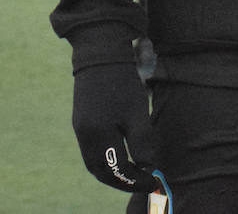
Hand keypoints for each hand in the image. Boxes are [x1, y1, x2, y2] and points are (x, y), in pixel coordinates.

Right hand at [71, 61, 158, 191]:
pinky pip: (93, 151)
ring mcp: (81, 130)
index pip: (115, 171)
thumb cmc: (123, 84)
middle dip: (123, 181)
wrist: (102, 56)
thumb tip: (146, 167)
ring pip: (95, 163)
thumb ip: (141, 142)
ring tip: (135, 174)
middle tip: (145, 183)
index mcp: (97, 137)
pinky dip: (107, 160)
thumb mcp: (137, 113)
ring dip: (114, 173)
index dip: (134, 180)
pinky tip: (122, 157)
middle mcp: (85, 138)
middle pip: (101, 172)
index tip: (153, 182)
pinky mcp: (82, 122)